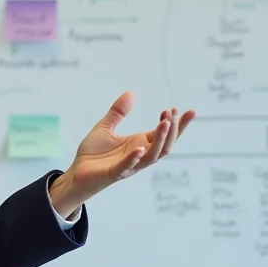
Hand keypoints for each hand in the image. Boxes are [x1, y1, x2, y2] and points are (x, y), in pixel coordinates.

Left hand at [48, 92, 195, 216]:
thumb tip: (132, 93)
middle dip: (173, 129)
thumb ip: (118, 112)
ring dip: (160, 139)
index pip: (164, 134)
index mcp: (140, 144)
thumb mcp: (105, 127)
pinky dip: (135, 158)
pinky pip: (128, 166)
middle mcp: (139, 155)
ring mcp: (130, 165)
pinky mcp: (115, 173)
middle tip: (174, 112)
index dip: (178, 124)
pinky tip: (140, 148)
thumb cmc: (93, 154)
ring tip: (165, 123)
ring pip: (152, 155)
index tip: (191, 111)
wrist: (77, 172)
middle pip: (165, 144)